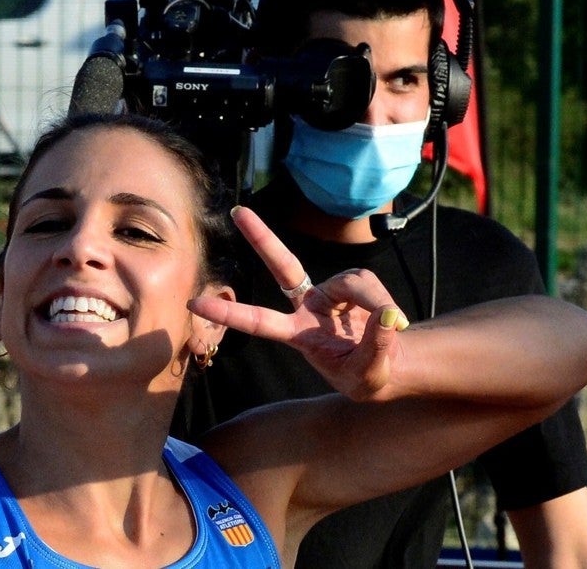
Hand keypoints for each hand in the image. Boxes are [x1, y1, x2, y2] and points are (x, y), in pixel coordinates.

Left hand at [187, 206, 406, 400]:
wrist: (389, 365)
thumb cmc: (367, 376)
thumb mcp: (369, 375)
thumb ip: (376, 347)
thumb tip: (386, 315)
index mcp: (298, 335)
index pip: (259, 322)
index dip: (228, 314)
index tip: (194, 303)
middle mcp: (308, 307)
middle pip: (283, 266)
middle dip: (261, 238)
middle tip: (237, 212)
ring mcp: (330, 292)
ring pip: (352, 281)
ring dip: (373, 302)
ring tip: (390, 326)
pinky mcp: (353, 284)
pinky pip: (369, 284)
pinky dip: (383, 302)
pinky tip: (391, 319)